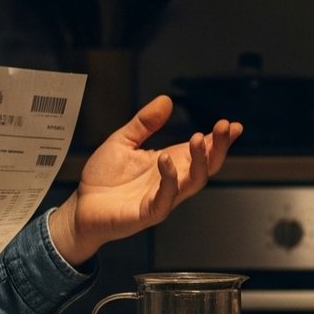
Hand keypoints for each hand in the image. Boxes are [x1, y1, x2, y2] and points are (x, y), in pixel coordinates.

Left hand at [48, 95, 241, 265]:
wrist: (81, 206)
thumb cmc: (103, 179)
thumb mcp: (123, 141)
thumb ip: (144, 122)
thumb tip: (166, 100)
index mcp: (170, 163)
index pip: (202, 151)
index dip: (219, 139)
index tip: (232, 125)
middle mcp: (172, 181)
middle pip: (207, 166)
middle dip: (219, 147)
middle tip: (225, 128)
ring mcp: (163, 198)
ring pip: (193, 182)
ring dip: (199, 161)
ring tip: (198, 139)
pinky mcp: (148, 213)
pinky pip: (166, 198)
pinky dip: (170, 179)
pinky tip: (166, 160)